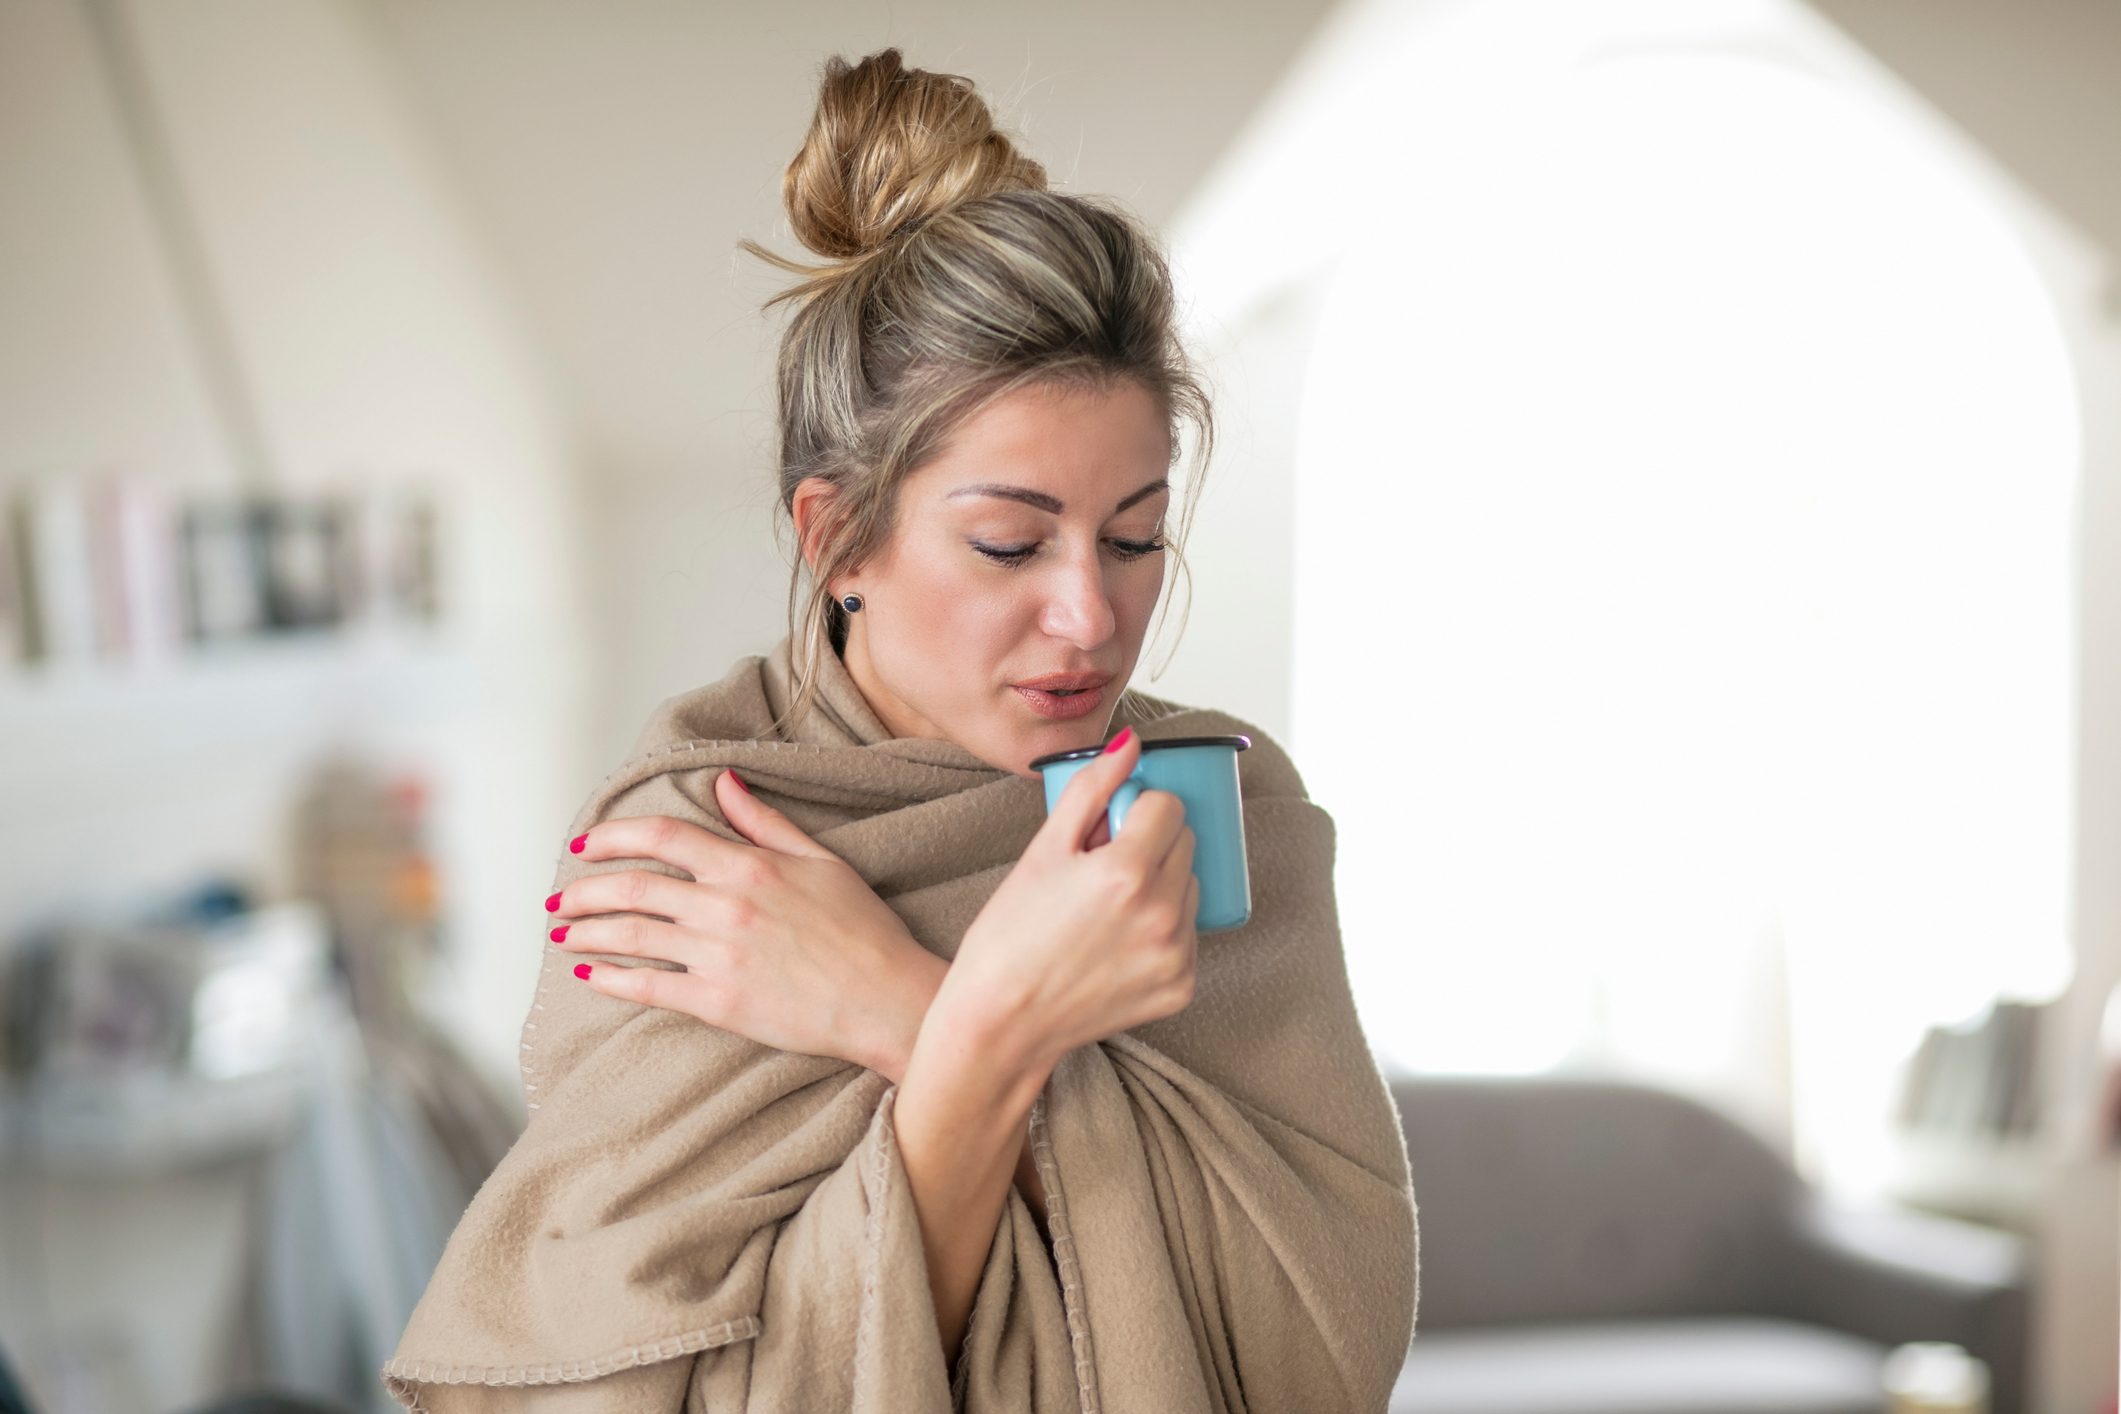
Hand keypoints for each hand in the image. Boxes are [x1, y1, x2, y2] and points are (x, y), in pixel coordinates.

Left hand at [548, 768, 946, 1075]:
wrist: (887, 998)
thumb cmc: (863, 930)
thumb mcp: (821, 861)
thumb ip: (764, 823)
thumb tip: (724, 784)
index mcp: (748, 866)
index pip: (663, 837)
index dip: (615, 837)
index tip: (585, 844)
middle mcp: (726, 906)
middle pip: (634, 887)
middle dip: (585, 891)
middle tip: (560, 899)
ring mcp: (719, 956)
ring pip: (632, 935)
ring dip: (588, 932)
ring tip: (563, 935)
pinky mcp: (719, 1003)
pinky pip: (649, 986)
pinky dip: (611, 979)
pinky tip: (589, 976)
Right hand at [936, 727, 1199, 1073]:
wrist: (1001, 1023)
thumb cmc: (1009, 934)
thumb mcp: (1043, 851)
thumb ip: (1092, 789)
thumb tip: (1131, 742)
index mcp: (1127, 872)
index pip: (1167, 805)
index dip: (1135, 809)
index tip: (1106, 828)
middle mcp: (1162, 915)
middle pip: (1184, 843)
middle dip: (1150, 843)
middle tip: (1100, 868)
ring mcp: (1176, 956)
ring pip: (1188, 888)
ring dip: (1160, 885)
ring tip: (1106, 910)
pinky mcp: (1180, 988)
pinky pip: (1187, 935)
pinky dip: (1162, 930)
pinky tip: (1116, 944)